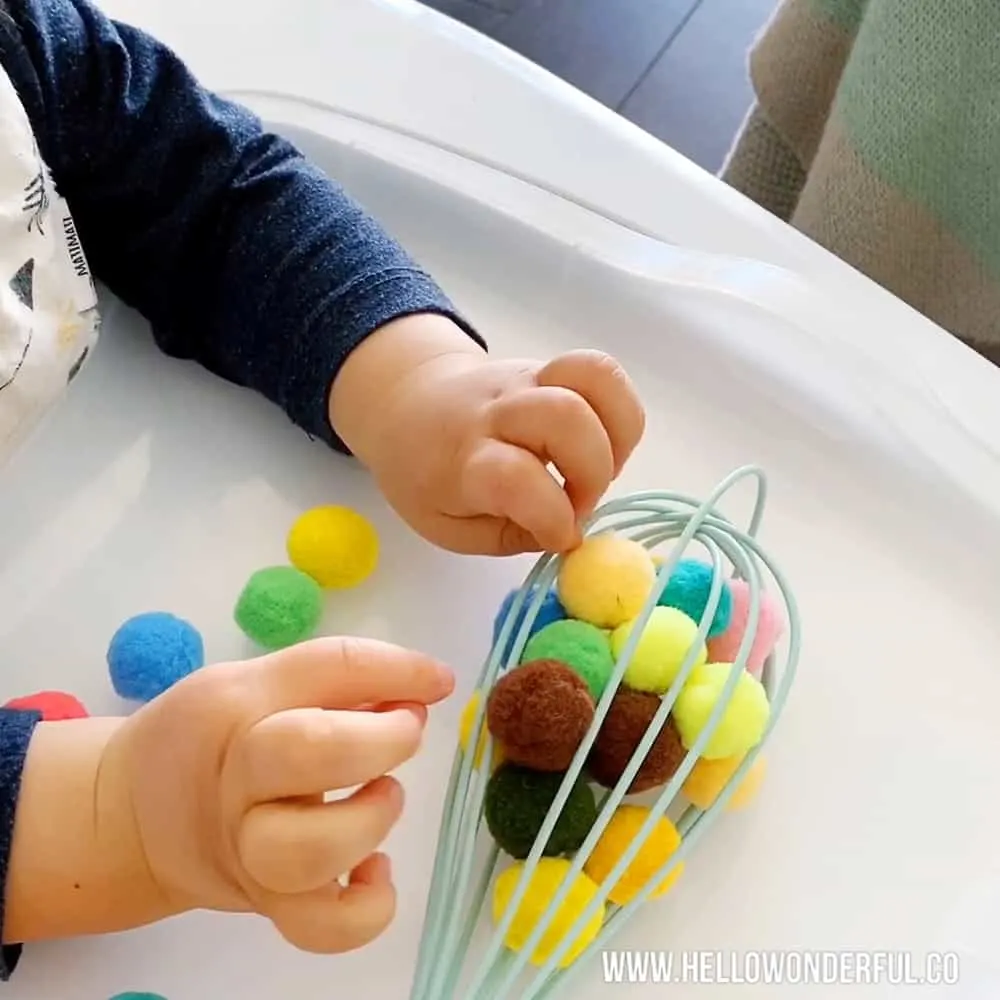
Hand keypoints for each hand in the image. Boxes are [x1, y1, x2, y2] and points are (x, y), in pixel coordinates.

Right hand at [98, 638, 453, 952]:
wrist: (130, 816)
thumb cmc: (212, 735)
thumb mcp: (255, 683)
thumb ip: (335, 679)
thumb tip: (428, 683)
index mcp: (236, 702)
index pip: (326, 667)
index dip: (396, 669)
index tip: (437, 680)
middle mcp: (236, 775)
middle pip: (309, 751)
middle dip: (380, 738)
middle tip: (405, 729)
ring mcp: (246, 849)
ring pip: (308, 849)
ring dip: (369, 820)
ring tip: (384, 797)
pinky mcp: (263, 904)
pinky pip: (319, 928)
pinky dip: (366, 908)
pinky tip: (374, 870)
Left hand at [330, 315, 644, 555]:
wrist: (407, 401)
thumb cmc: (428, 476)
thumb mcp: (449, 527)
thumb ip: (511, 536)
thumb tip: (570, 535)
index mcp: (463, 457)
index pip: (514, 477)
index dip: (551, 515)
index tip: (559, 538)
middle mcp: (498, 409)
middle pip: (567, 416)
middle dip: (593, 473)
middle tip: (578, 504)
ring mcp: (528, 379)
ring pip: (596, 378)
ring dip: (616, 438)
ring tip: (597, 471)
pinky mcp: (551, 367)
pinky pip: (602, 374)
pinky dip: (620, 414)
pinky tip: (603, 447)